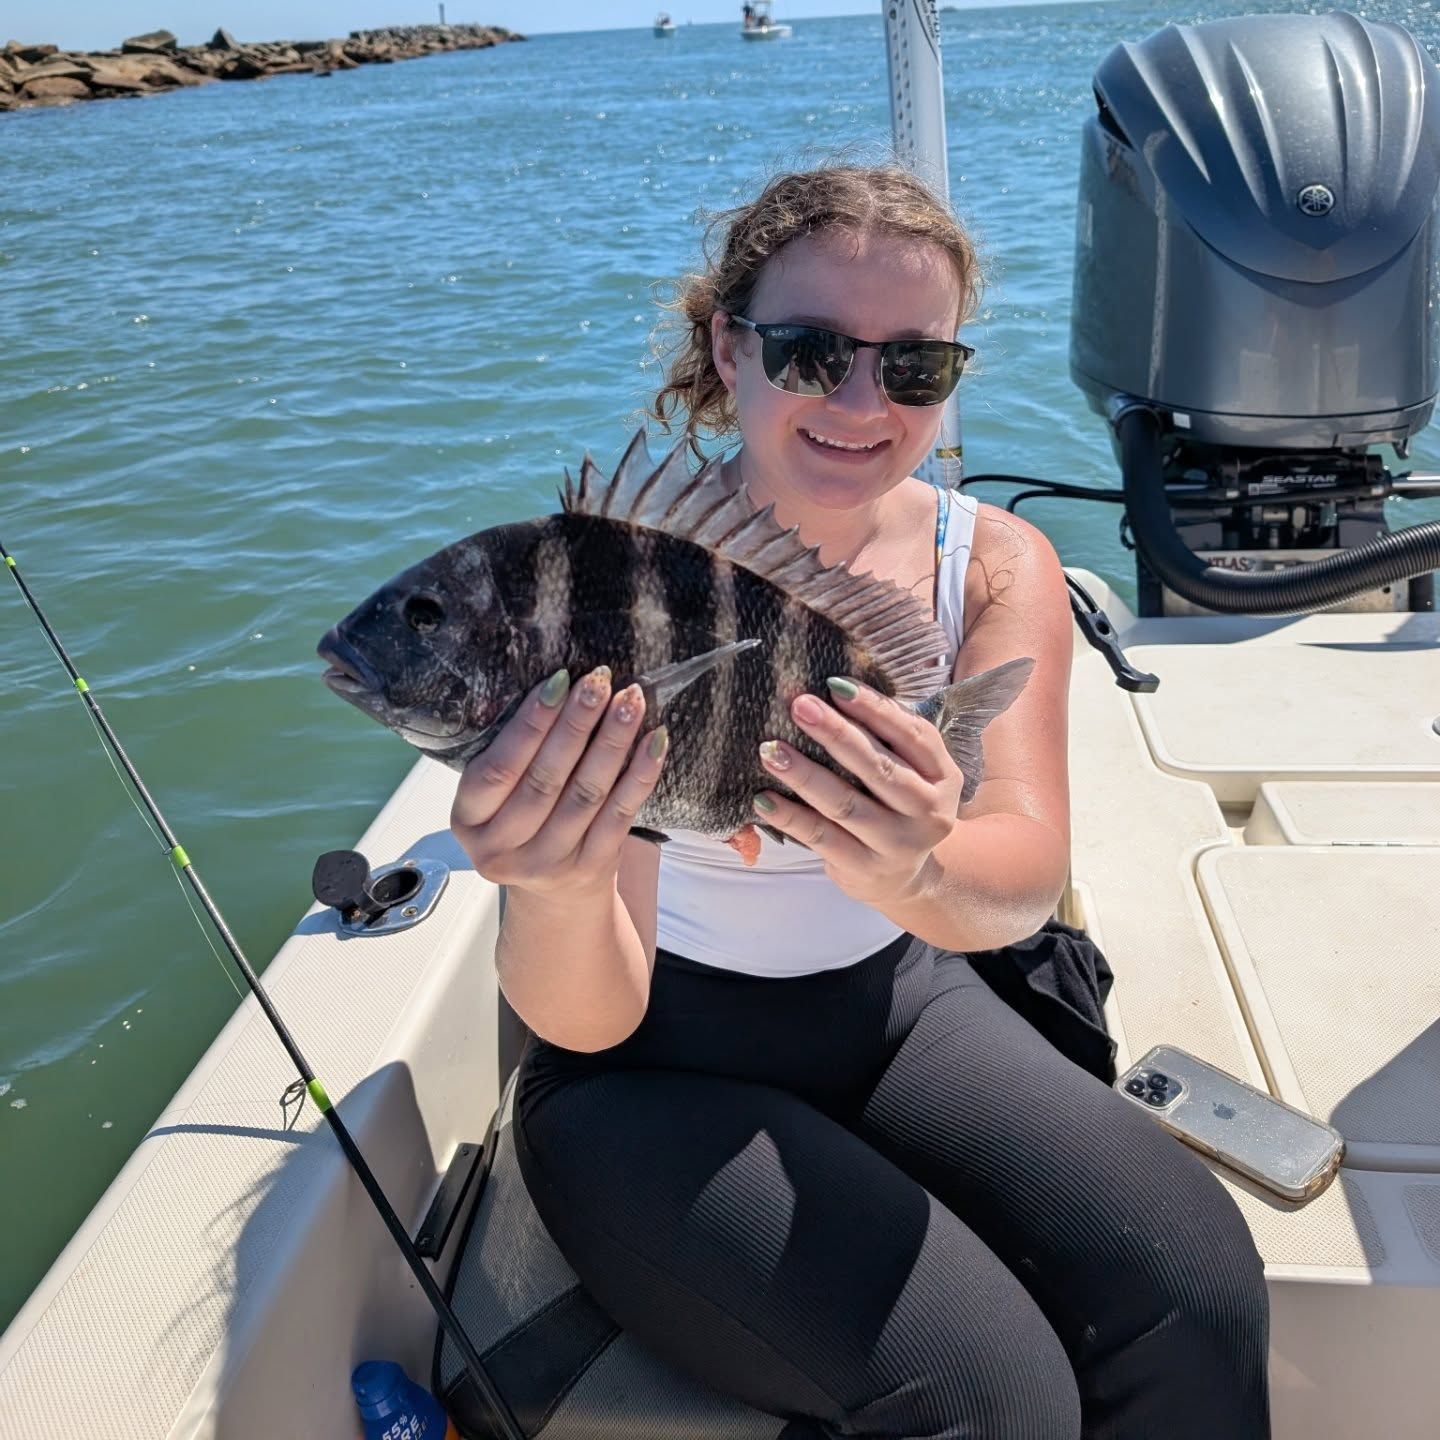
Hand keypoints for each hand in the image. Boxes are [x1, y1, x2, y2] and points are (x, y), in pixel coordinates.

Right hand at [450, 666, 668, 901]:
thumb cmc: (524, 824)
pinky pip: (620, 815)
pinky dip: (640, 775)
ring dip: (612, 742)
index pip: (499, 767)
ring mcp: (548, 864)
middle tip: (599, 682)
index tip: (559, 680)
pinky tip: (654, 741)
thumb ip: (513, 756)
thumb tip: (558, 689)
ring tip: (629, 702)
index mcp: (469, 821)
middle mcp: (501, 849)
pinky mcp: (591, 868)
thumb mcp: (497, 798)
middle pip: (545, 779)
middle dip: (576, 724)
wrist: (554, 895)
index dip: (530, 723)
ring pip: (586, 794)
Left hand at [753, 679, 960, 908]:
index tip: (835, 685)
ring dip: (804, 775)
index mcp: (943, 775)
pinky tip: (763, 799)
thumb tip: (832, 690)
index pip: (912, 735)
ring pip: (845, 804)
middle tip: (799, 706)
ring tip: (770, 751)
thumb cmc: (898, 805)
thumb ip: (887, 736)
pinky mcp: (864, 868)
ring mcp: (897, 844)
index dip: (874, 708)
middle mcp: (928, 811)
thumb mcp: (913, 771)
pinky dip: (791, 817)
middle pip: (878, 768)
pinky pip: (822, 838)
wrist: (903, 877)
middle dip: (836, 734)